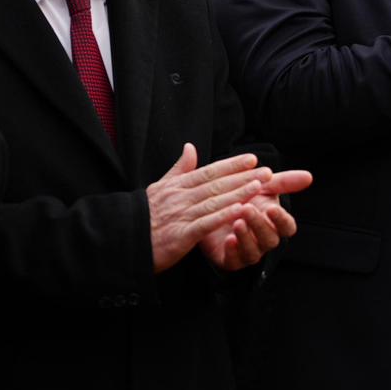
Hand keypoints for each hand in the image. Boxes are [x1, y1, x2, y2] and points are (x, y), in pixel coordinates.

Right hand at [147, 144, 275, 272]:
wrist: (123, 242)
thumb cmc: (143, 216)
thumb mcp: (158, 188)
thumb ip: (179, 169)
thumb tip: (190, 147)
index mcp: (177, 186)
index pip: (209, 172)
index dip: (232, 165)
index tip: (252, 159)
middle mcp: (180, 197)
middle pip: (216, 184)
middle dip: (243, 177)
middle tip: (266, 171)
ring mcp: (181, 215)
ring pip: (214, 201)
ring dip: (239, 192)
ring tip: (259, 186)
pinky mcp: (181, 235)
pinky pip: (207, 223)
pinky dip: (224, 215)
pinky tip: (241, 210)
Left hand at [199, 168, 312, 270]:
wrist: (214, 205)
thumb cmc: (244, 196)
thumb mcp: (263, 185)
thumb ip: (284, 182)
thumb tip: (309, 176)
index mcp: (275, 224)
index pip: (287, 227)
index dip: (281, 220)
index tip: (271, 208)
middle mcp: (264, 240)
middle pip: (270, 239)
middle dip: (259, 225)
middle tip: (247, 209)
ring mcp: (248, 252)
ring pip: (253, 252)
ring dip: (246, 238)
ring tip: (237, 222)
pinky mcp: (231, 260)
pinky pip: (235, 262)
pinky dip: (233, 252)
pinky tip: (228, 240)